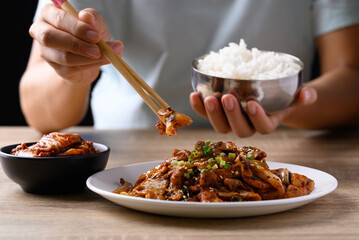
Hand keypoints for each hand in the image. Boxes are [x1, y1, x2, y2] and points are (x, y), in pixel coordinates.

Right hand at [29, 4, 123, 83]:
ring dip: (88, 57)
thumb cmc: (90, 34)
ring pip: (63, 56)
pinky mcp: (57, 69)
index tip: (96, 35)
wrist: (91, 56)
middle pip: (50, 37)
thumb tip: (86, 16)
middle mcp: (41, 31)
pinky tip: (104, 60)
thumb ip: (93, 18)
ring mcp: (47, 52)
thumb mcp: (95, 23)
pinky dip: (91, 65)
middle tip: (98, 49)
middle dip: (77, 44)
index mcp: (49, 13)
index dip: (77, 27)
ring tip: (107, 55)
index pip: (57, 18)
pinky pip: (72, 68)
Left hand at [190, 86, 316, 136]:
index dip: (257, 118)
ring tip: (210, 98)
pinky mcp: (217, 114)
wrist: (267, 95)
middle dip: (232, 115)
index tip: (252, 103)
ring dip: (213, 114)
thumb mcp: (296, 95)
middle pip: (239, 129)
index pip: (263, 127)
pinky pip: (206, 115)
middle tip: (228, 98)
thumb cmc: (282, 97)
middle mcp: (248, 127)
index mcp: (267, 123)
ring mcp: (231, 122)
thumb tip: (307, 94)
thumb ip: (305, 95)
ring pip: (221, 126)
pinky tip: (195, 95)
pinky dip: (199, 108)